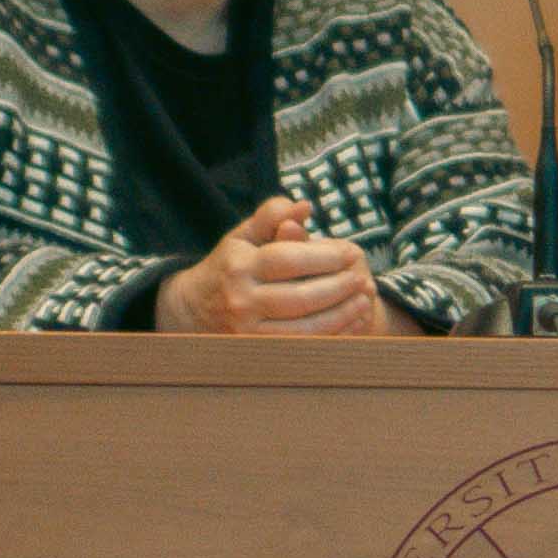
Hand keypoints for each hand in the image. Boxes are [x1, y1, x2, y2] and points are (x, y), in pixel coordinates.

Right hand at [160, 195, 388, 336]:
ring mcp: (248, 331)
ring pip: (304, 328)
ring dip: (341, 315)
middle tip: (362, 279)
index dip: (325, 256)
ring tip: (364, 300)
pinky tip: (350, 322)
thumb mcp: (244, 236)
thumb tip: (303, 206)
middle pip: (300, 297)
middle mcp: (241, 299)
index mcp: (239, 265)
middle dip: (338, 288)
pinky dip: (331, 336)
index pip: (288, 260)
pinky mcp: (257, 352)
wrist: (193, 310)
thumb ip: (272, 216)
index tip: (351, 253)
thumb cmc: (230, 265)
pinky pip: (302, 347)